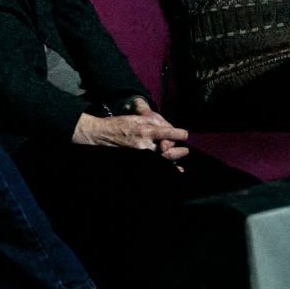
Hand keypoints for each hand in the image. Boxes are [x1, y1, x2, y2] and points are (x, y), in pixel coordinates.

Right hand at [72, 109, 189, 158]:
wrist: (103, 135)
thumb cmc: (119, 125)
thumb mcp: (136, 118)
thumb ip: (152, 122)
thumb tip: (167, 127)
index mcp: (145, 131)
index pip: (168, 133)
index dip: (180, 134)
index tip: (185, 135)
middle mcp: (145, 145)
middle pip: (168, 149)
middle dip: (179, 150)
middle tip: (186, 150)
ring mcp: (141, 154)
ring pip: (164, 159)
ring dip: (175, 159)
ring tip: (182, 157)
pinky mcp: (138, 160)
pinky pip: (156, 164)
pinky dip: (167, 168)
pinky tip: (176, 170)